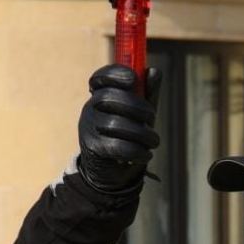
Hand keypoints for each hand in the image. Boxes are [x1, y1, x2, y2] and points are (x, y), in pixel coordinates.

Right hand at [77, 64, 161, 192]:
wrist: (113, 172)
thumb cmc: (129, 135)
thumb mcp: (140, 113)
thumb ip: (147, 93)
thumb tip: (154, 71)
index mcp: (100, 95)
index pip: (100, 77)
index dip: (115, 74)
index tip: (133, 79)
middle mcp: (90, 109)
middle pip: (109, 97)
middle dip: (137, 106)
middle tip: (152, 117)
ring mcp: (88, 128)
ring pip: (116, 124)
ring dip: (142, 134)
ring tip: (153, 141)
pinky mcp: (93, 149)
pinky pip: (117, 146)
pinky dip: (137, 151)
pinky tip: (145, 154)